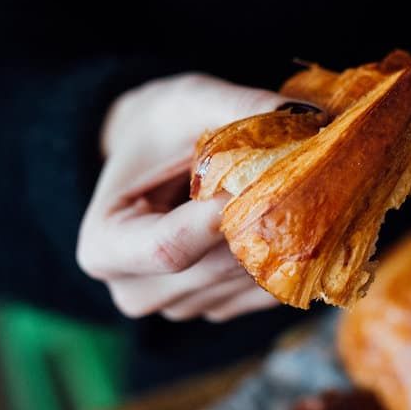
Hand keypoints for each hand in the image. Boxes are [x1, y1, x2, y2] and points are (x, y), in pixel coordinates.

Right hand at [77, 73, 285, 320]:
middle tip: (304, 172)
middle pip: (220, 266)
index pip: (169, 249)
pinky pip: (273, 291)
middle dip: (265, 219)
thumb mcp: (190, 101)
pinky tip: (299, 214)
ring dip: (286, 235)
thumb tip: (306, 117)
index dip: (221, 218)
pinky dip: (293, 254)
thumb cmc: (164, 126)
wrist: (159, 158)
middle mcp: (137, 291)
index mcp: (104, 248)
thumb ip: (239, 107)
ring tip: (300, 186)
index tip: (258, 181)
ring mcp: (184, 307)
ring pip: (252, 280)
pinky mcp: (225, 308)